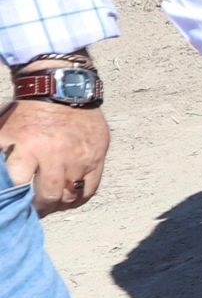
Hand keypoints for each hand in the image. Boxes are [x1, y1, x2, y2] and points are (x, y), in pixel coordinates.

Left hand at [0, 98, 108, 215]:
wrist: (61, 89)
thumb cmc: (29, 112)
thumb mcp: (4, 131)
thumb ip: (0, 155)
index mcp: (28, 150)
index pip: (19, 187)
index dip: (17, 198)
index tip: (16, 203)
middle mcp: (55, 156)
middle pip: (49, 196)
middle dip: (40, 206)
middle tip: (36, 208)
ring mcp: (79, 157)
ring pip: (70, 195)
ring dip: (60, 202)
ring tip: (54, 202)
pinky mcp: (97, 156)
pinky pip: (91, 187)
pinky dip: (80, 196)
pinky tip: (72, 196)